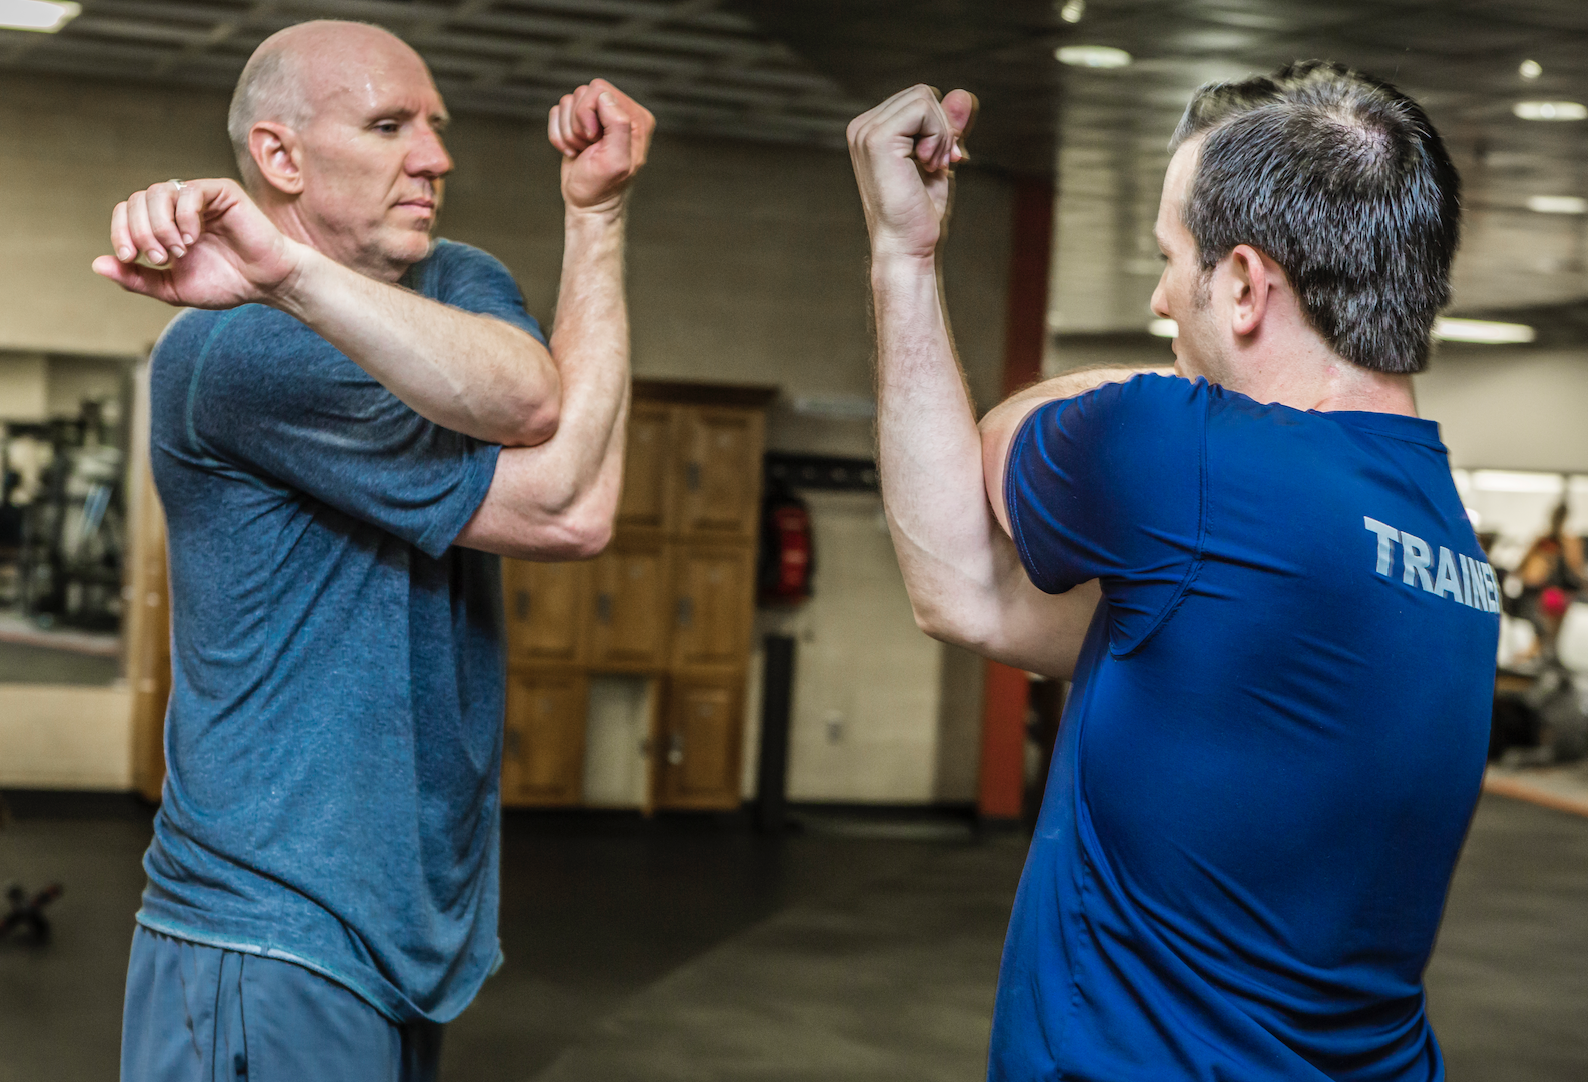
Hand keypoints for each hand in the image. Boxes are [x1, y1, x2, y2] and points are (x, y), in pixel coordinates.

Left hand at [91, 179, 304, 308]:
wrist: (266, 283)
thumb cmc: (226, 284)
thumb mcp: (172, 288)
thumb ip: (137, 278)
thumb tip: (98, 265)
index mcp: (164, 224)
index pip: (126, 211)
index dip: (121, 231)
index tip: (132, 258)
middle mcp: (178, 206)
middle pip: (137, 200)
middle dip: (141, 231)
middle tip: (161, 258)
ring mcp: (199, 197)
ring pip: (157, 192)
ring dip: (160, 225)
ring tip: (179, 250)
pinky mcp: (221, 191)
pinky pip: (188, 192)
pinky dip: (184, 217)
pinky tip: (194, 238)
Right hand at [548, 79, 655, 214]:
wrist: (588, 204)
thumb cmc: (603, 187)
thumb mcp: (616, 160)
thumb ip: (618, 125)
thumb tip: (604, 97)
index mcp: (636, 118)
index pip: (601, 90)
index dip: (589, 115)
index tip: (595, 141)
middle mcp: (619, 111)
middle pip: (582, 93)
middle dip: (577, 123)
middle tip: (588, 147)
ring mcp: (598, 116)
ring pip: (568, 102)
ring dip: (568, 132)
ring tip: (582, 151)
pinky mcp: (579, 122)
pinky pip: (557, 112)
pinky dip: (558, 135)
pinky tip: (572, 151)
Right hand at [847, 86, 977, 263]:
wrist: (907, 246)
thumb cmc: (920, 212)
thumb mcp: (940, 159)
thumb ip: (948, 126)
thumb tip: (964, 93)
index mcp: (870, 130)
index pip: (918, 99)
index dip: (941, 126)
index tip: (944, 161)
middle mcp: (862, 127)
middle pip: (921, 94)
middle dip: (943, 128)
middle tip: (940, 165)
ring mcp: (866, 132)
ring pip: (924, 98)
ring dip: (941, 134)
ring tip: (931, 167)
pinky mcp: (878, 139)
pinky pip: (922, 109)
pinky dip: (938, 135)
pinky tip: (928, 164)